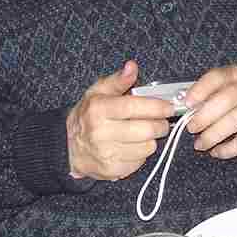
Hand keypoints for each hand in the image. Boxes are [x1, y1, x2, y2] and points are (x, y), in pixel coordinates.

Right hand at [67, 61, 173, 180]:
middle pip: (146, 129)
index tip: (168, 106)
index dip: (156, 106)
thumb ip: (118, 80)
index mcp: (98, 109)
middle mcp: (100, 132)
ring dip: (150, 139)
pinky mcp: (112, 169)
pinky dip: (141, 153)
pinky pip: (140, 161)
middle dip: (160, 124)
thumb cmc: (87, 116)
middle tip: (160, 120)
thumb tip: (132, 67)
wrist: (68, 146)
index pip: (134, 107)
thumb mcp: (98, 92)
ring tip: (142, 132)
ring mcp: (106, 153)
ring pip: (147, 146)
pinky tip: (132, 146)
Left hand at [182, 66, 236, 159]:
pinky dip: (227, 150)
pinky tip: (217, 151)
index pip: (216, 77)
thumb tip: (183, 105)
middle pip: (222, 102)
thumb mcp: (232, 83)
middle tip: (191, 128)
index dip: (199, 90)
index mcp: (235, 75)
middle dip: (203, 117)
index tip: (187, 103)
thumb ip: (210, 91)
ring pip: (231, 123)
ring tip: (200, 144)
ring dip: (211, 136)